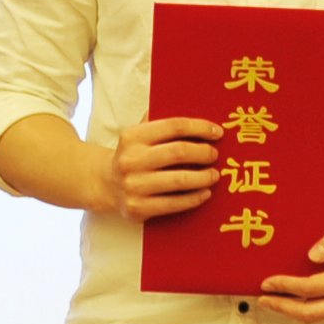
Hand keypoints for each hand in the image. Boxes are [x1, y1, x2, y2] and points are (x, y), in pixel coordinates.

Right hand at [96, 115, 221, 222]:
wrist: (105, 185)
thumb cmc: (133, 156)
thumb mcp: (138, 135)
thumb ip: (160, 122)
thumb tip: (197, 115)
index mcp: (133, 136)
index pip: (174, 126)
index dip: (200, 128)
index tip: (218, 133)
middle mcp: (131, 160)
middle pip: (179, 152)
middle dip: (204, 153)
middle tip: (215, 155)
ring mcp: (133, 186)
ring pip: (180, 180)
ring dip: (203, 177)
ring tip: (214, 175)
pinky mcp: (137, 208)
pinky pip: (173, 204)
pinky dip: (194, 198)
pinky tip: (205, 193)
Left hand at [255, 215, 323, 323]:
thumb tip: (310, 257)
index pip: (310, 288)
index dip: (285, 287)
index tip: (266, 283)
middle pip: (309, 312)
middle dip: (282, 307)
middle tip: (262, 299)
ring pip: (318, 317)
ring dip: (294, 309)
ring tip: (275, 299)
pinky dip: (312, 308)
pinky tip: (299, 297)